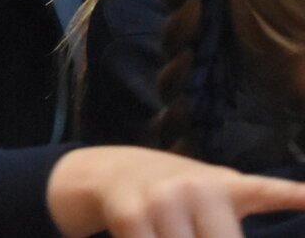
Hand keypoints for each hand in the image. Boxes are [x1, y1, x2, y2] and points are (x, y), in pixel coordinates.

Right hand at [47, 146, 304, 237]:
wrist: (116, 171)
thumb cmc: (183, 195)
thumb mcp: (220, 193)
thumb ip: (248, 210)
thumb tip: (292, 206)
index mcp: (227, 186)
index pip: (265, 192)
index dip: (293, 194)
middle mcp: (196, 189)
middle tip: (194, 230)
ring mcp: (162, 200)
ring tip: (173, 231)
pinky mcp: (131, 216)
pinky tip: (154, 233)